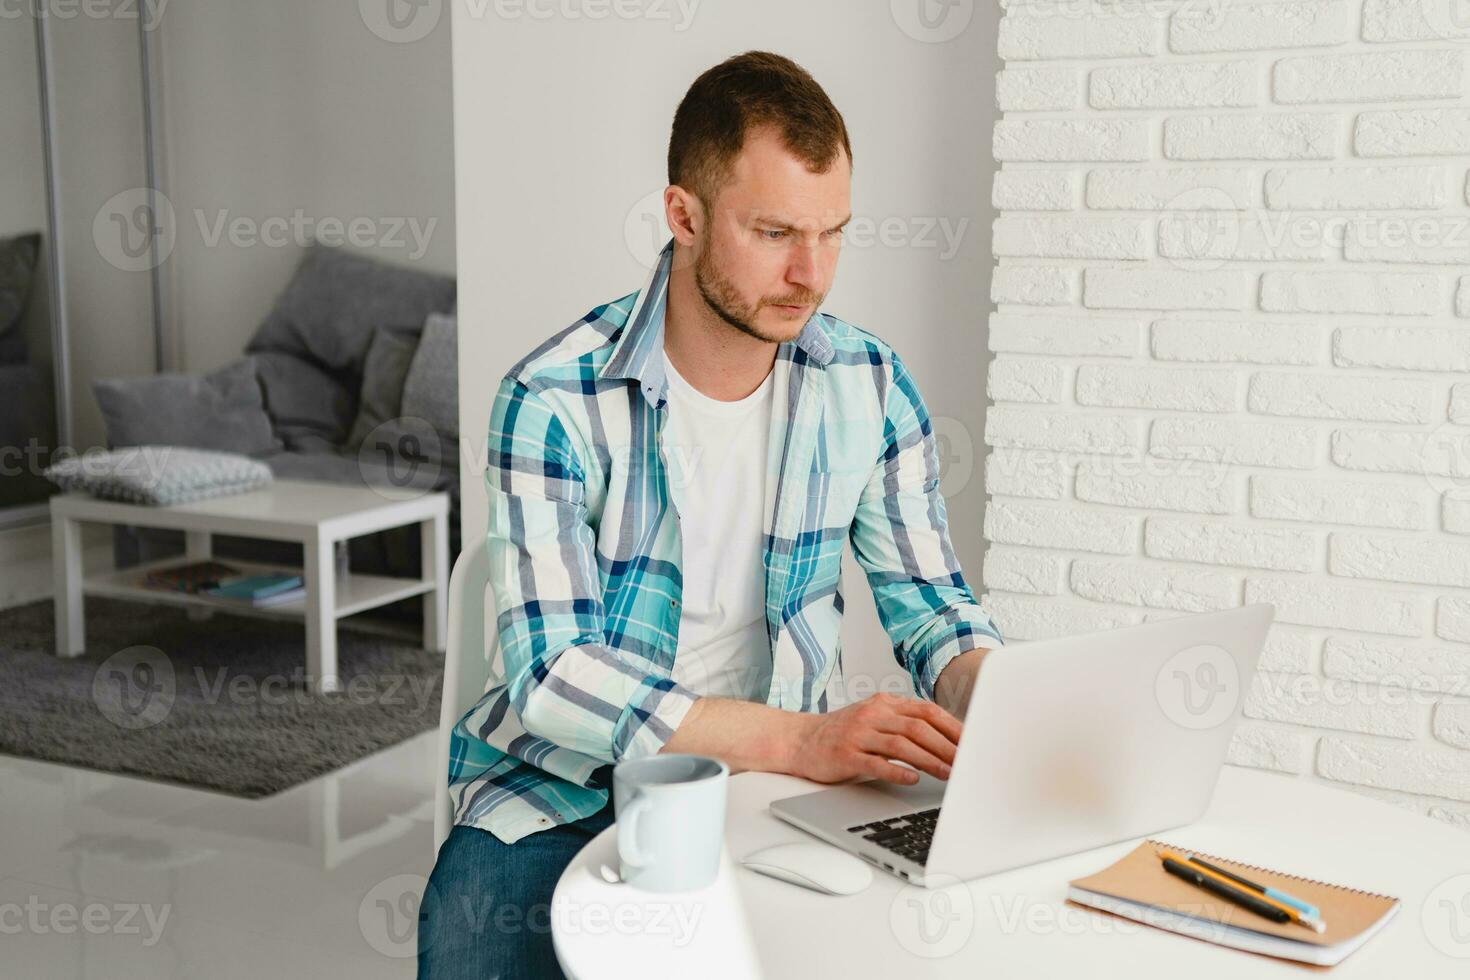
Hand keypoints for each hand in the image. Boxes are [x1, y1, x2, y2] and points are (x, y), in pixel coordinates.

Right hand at [789, 693, 962, 785]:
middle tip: (965, 762)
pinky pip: (876, 764)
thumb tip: (945, 739)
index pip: (926, 711)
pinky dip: (898, 772)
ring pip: (901, 745)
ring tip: (947, 774)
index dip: (951, 727)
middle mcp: (872, 715)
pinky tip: (913, 780)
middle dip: (946, 746)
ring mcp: (858, 734)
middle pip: (917, 728)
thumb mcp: (874, 718)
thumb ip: (903, 722)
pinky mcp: (845, 755)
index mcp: (883, 703)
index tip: (971, 742)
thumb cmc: (843, 733)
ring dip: (929, 760)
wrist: (800, 740)